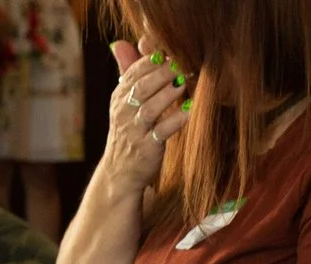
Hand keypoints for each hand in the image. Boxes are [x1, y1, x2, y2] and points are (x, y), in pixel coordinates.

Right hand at [100, 40, 192, 196]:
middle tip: (183, 63)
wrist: (120, 173)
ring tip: (185, 81)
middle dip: (163, 72)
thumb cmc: (129, 132)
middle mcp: (124, 112)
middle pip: (142, 86)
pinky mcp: (147, 148)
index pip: (134, 72)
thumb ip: (127, 74)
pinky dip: (177, 119)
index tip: (172, 51)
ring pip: (151, 107)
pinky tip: (191, 109)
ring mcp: (134, 131)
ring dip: (169, 93)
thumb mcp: (124, 103)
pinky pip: (163, 131)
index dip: (153, 60)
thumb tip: (122, 43)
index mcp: (119, 97)